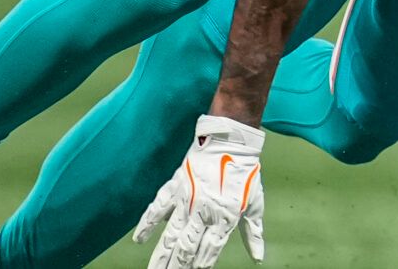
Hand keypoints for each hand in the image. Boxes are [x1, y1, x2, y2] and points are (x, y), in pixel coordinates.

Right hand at [134, 116, 265, 268]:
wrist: (231, 141)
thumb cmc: (245, 173)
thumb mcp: (255, 202)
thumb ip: (252, 233)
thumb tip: (258, 258)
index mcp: (226, 216)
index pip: (211, 248)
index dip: (202, 263)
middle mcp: (205, 211)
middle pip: (188, 246)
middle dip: (178, 266)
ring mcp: (187, 200)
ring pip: (171, 234)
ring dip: (161, 255)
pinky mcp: (175, 188)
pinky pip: (157, 208)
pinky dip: (147, 223)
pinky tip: (138, 240)